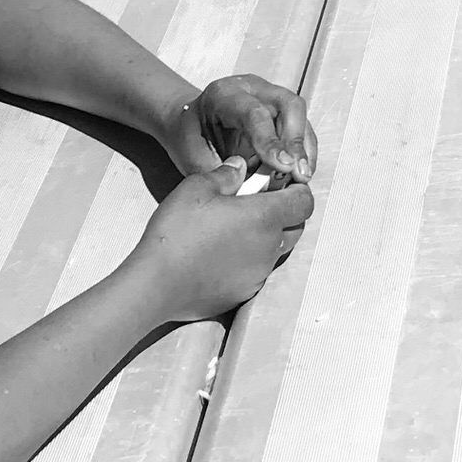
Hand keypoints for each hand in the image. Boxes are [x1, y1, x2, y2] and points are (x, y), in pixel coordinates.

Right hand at [130, 162, 314, 323]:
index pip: (304, 202)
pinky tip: (222, 252)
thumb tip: (241, 167)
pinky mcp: (244, 293)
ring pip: (276, 250)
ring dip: (266, 236)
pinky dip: (249, 259)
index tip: (279, 182)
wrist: (156, 284)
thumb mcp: (198, 187)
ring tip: (235, 226)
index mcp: (264, 217)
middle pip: (296, 227)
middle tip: (256, 200)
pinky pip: (257, 271)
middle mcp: (269, 248)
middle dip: (284, 212)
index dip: (297, 189)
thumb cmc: (178, 232)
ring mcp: (258, 274)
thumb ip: (227, 174)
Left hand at [165, 75, 316, 183]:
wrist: (188, 124)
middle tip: (298, 174)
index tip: (282, 166)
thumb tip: (250, 195)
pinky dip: (304, 153)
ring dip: (304, 150)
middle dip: (296, 141)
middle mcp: (252, 90)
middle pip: (288, 105)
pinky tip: (300, 174)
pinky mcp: (281, 114)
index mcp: (225, 95)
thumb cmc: (190, 138)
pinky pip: (301, 130)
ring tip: (302, 178)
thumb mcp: (193, 156)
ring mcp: (269, 98)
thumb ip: (221, 174)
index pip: (254, 113)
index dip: (270, 140)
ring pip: (299, 116)